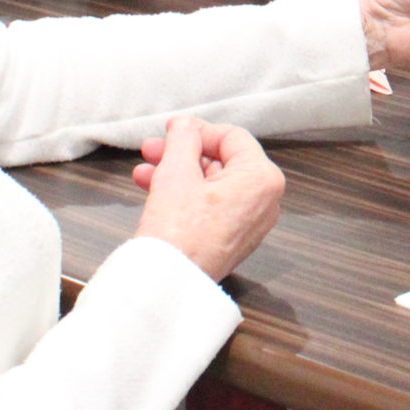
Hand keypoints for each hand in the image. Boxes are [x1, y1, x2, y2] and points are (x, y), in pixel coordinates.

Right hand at [129, 115, 285, 280]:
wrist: (168, 284)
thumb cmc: (179, 233)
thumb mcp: (177, 172)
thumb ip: (183, 139)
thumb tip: (186, 125)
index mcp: (262, 179)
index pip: (232, 137)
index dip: (197, 130)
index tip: (171, 129)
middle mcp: (264, 201)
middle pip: (221, 161)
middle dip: (182, 153)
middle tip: (152, 148)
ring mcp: (249, 223)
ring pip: (211, 184)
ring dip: (176, 173)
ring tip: (145, 170)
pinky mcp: (231, 240)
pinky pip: (210, 206)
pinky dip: (184, 195)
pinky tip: (152, 189)